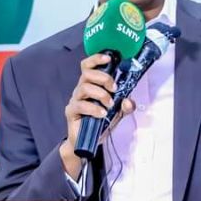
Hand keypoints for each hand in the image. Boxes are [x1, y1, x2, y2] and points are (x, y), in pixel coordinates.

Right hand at [60, 54, 133, 178]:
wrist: (88, 142)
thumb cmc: (100, 122)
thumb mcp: (118, 113)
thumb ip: (126, 106)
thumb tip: (129, 101)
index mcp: (91, 85)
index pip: (88, 66)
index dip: (96, 59)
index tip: (108, 59)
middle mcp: (81, 89)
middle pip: (87, 74)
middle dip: (103, 78)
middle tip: (114, 88)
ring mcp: (75, 100)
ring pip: (84, 87)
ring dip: (100, 94)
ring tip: (109, 104)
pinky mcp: (71, 111)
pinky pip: (80, 105)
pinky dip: (93, 108)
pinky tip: (101, 114)